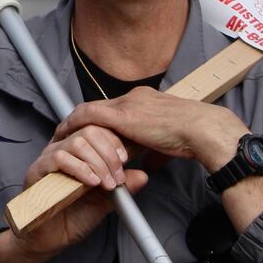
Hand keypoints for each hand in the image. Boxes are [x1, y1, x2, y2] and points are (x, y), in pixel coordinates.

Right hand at [19, 125, 148, 256]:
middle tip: (118, 176)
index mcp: (78, 151)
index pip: (98, 129)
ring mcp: (49, 157)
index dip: (114, 141)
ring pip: (77, 142)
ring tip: (106, 183)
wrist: (51, 238)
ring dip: (98, 163)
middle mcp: (63, 148)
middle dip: (109, 153)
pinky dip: (80, 169)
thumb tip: (142, 175)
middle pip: (89, 130)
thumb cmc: (73, 216)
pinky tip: (91, 182)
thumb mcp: (106, 200)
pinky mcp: (38, 170)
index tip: (125, 159)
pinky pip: (60, 158)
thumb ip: (122, 187)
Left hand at [56, 88, 246, 171]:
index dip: (100, 119)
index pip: (115, 107)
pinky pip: (90, 116)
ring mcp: (128, 104)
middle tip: (67, 130)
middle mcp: (134, 96)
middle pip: (100, 106)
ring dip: (74, 121)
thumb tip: (149, 165)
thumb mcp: (169, 145)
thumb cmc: (192, 137)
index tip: (90, 129)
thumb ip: (155, 152)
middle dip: (82, 119)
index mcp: (147, 100)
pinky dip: (75, 124)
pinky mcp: (123, 115)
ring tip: (61, 132)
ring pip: (91, 109)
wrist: (201, 129)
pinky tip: (64, 132)